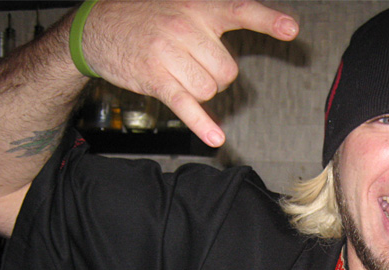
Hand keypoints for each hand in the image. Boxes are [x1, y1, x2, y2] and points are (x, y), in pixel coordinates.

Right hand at [81, 0, 298, 146]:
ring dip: (201, 93)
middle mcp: (186, 27)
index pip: (240, 10)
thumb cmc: (145, 19)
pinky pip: (187, 105)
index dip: (268, 21)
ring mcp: (170, 54)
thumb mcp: (179, 6)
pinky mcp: (156, 79)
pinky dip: (201, 124)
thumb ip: (209, 22)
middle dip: (216, 77)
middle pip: (227, 70)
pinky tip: (216, 138)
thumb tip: (235, 53)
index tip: (291, 29)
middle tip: (193, 65)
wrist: (97, 27)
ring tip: (178, 75)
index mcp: (198, 7)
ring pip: (210, 90)